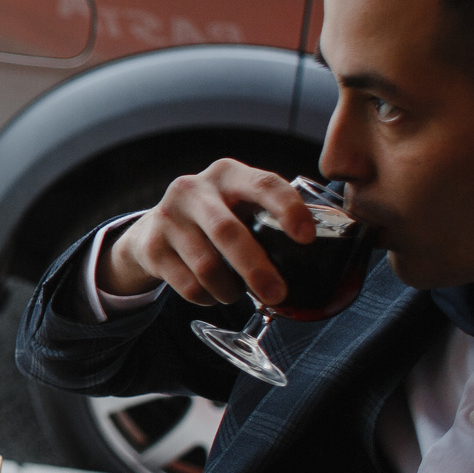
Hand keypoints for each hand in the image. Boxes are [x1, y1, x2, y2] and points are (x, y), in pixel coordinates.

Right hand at [101, 159, 314, 307]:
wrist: (154, 230)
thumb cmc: (215, 218)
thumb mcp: (239, 205)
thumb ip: (270, 218)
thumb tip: (321, 253)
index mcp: (228, 174)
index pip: (263, 184)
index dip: (288, 209)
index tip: (306, 238)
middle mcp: (193, 189)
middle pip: (228, 233)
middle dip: (257, 269)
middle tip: (277, 295)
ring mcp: (168, 216)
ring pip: (207, 267)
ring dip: (230, 290)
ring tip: (238, 294)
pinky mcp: (151, 246)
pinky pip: (188, 285)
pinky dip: (208, 298)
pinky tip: (213, 293)